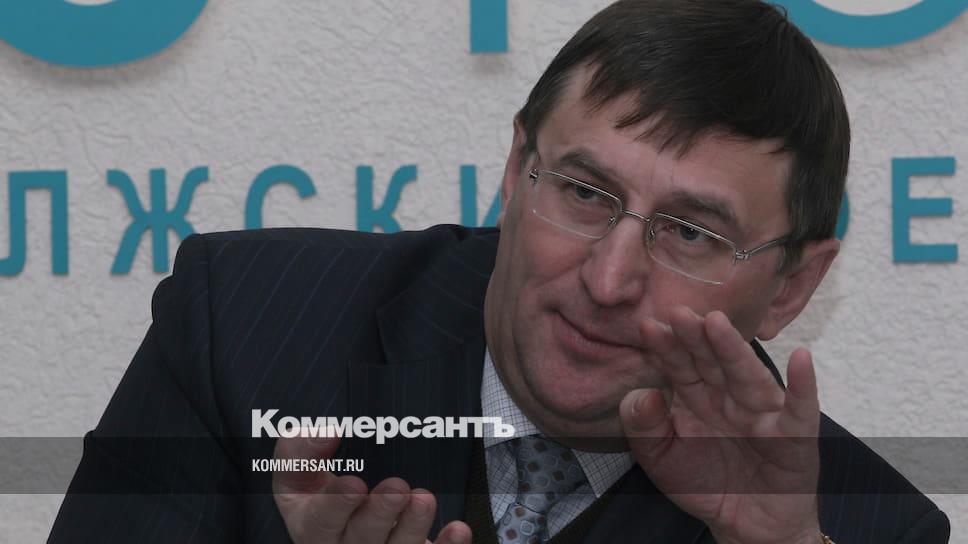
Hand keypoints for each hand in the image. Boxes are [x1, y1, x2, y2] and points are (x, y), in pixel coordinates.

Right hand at [272, 434, 471, 543]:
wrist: (342, 518)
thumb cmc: (317, 492)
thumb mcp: (297, 472)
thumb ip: (300, 451)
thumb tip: (326, 433)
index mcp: (311, 528)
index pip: (319, 522)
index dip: (336, 505)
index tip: (354, 484)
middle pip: (361, 540)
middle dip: (380, 515)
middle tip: (397, 488)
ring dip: (413, 527)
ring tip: (424, 499)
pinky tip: (458, 529)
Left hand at [619, 306, 820, 543]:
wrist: (744, 526)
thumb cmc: (703, 483)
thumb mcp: (660, 459)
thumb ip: (644, 427)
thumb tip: (645, 394)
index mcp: (697, 397)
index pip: (680, 366)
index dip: (665, 347)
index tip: (647, 326)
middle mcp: (728, 397)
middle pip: (711, 363)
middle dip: (695, 338)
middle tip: (679, 313)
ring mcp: (761, 413)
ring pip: (746, 377)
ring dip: (733, 350)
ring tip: (717, 323)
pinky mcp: (793, 437)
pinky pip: (799, 409)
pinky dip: (803, 385)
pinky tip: (801, 358)